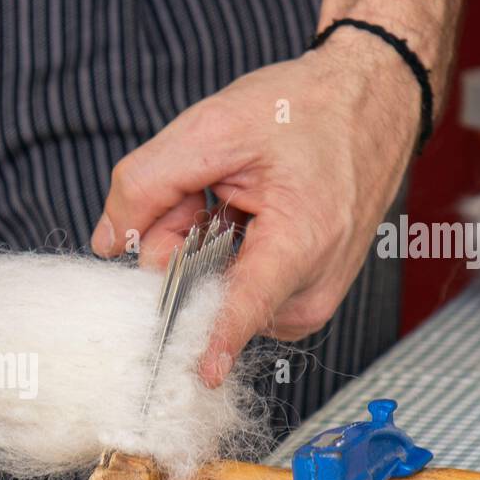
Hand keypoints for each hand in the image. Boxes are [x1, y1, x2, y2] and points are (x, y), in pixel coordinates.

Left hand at [92, 31, 418, 386]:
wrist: (372, 103)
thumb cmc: (305, 110)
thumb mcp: (214, 126)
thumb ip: (147, 183)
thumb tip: (107, 242)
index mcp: (301, 242)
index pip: (245, 309)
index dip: (211, 340)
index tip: (198, 376)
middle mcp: (310, 286)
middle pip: (204, 296)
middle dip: (181, 246)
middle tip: (207, 193)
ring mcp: (308, 299)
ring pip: (212, 294)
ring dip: (201, 245)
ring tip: (232, 197)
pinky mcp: (300, 301)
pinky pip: (234, 291)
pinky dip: (222, 252)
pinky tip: (242, 213)